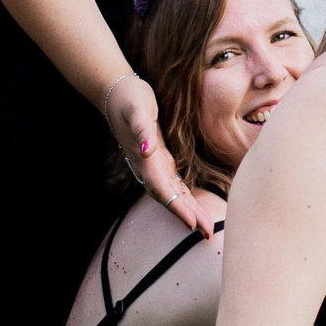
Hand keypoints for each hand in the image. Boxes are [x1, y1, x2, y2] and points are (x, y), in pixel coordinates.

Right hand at [102, 73, 210, 233]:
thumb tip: (147, 150)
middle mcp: (148, 166)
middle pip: (169, 197)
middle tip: (208, 233)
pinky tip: (195, 205)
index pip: (162, 189)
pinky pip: (173, 183)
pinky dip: (184, 197)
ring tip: (205, 226)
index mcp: (144, 159)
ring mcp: (153, 164)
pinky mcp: (159, 158)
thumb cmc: (130, 98)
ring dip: (188, 210)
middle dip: (187, 216)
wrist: (117, 92)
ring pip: (172, 193)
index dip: (177, 207)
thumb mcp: (137, 108)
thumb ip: (141, 129)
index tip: (192, 223)